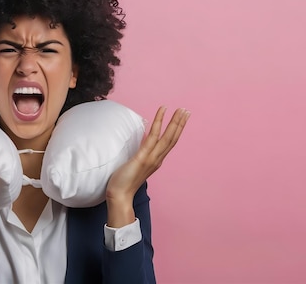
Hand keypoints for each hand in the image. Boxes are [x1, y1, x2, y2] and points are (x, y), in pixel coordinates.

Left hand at [105, 107, 189, 226]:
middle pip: (172, 138)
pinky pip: (153, 137)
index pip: (169, 142)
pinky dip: (159, 122)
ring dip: (175, 122)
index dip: (176, 130)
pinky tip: (162, 111)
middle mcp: (157, 159)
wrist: (120, 196)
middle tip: (186, 110)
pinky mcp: (143, 157)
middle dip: (180, 124)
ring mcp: (151, 158)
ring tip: (181, 110)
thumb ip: (141, 157)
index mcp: (156, 161)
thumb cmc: (124, 182)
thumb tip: (141, 147)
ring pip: (167, 137)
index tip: (181, 119)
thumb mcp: (136, 166)